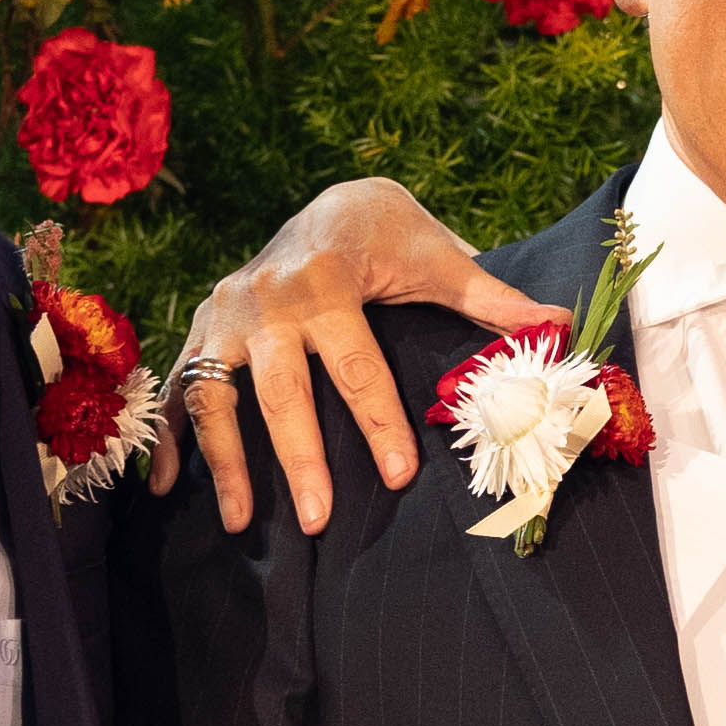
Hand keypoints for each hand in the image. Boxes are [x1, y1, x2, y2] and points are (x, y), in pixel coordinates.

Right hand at [169, 177, 552, 535]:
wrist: (327, 203)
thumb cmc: (391, 236)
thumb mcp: (438, 257)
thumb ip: (490, 297)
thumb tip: (557, 325)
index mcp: (326, 280)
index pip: (355, 363)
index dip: (380, 421)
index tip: (400, 476)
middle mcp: (265, 299)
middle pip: (278, 389)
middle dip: (297, 456)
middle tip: (317, 519)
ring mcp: (223, 317)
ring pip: (213, 394)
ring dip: (224, 462)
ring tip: (241, 523)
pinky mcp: (201, 331)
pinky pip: (176, 389)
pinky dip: (169, 439)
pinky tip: (168, 489)